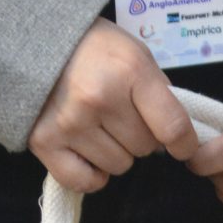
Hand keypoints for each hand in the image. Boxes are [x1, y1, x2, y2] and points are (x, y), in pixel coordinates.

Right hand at [29, 19, 199, 192]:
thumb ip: (157, 91)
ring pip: (117, 166)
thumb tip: (173, 136)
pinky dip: (91, 174)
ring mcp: (71, 122)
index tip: (183, 147)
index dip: (184, 143)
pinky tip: (88, 151)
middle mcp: (101, 98)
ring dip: (116, 152)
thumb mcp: (136, 54)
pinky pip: (83, 181)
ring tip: (101, 126)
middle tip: (124, 117)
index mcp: (130, 71)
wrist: (38, 41)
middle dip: (141, 137)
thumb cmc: (96, 48)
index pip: (171, 126)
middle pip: (144, 148)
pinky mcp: (44, 142)